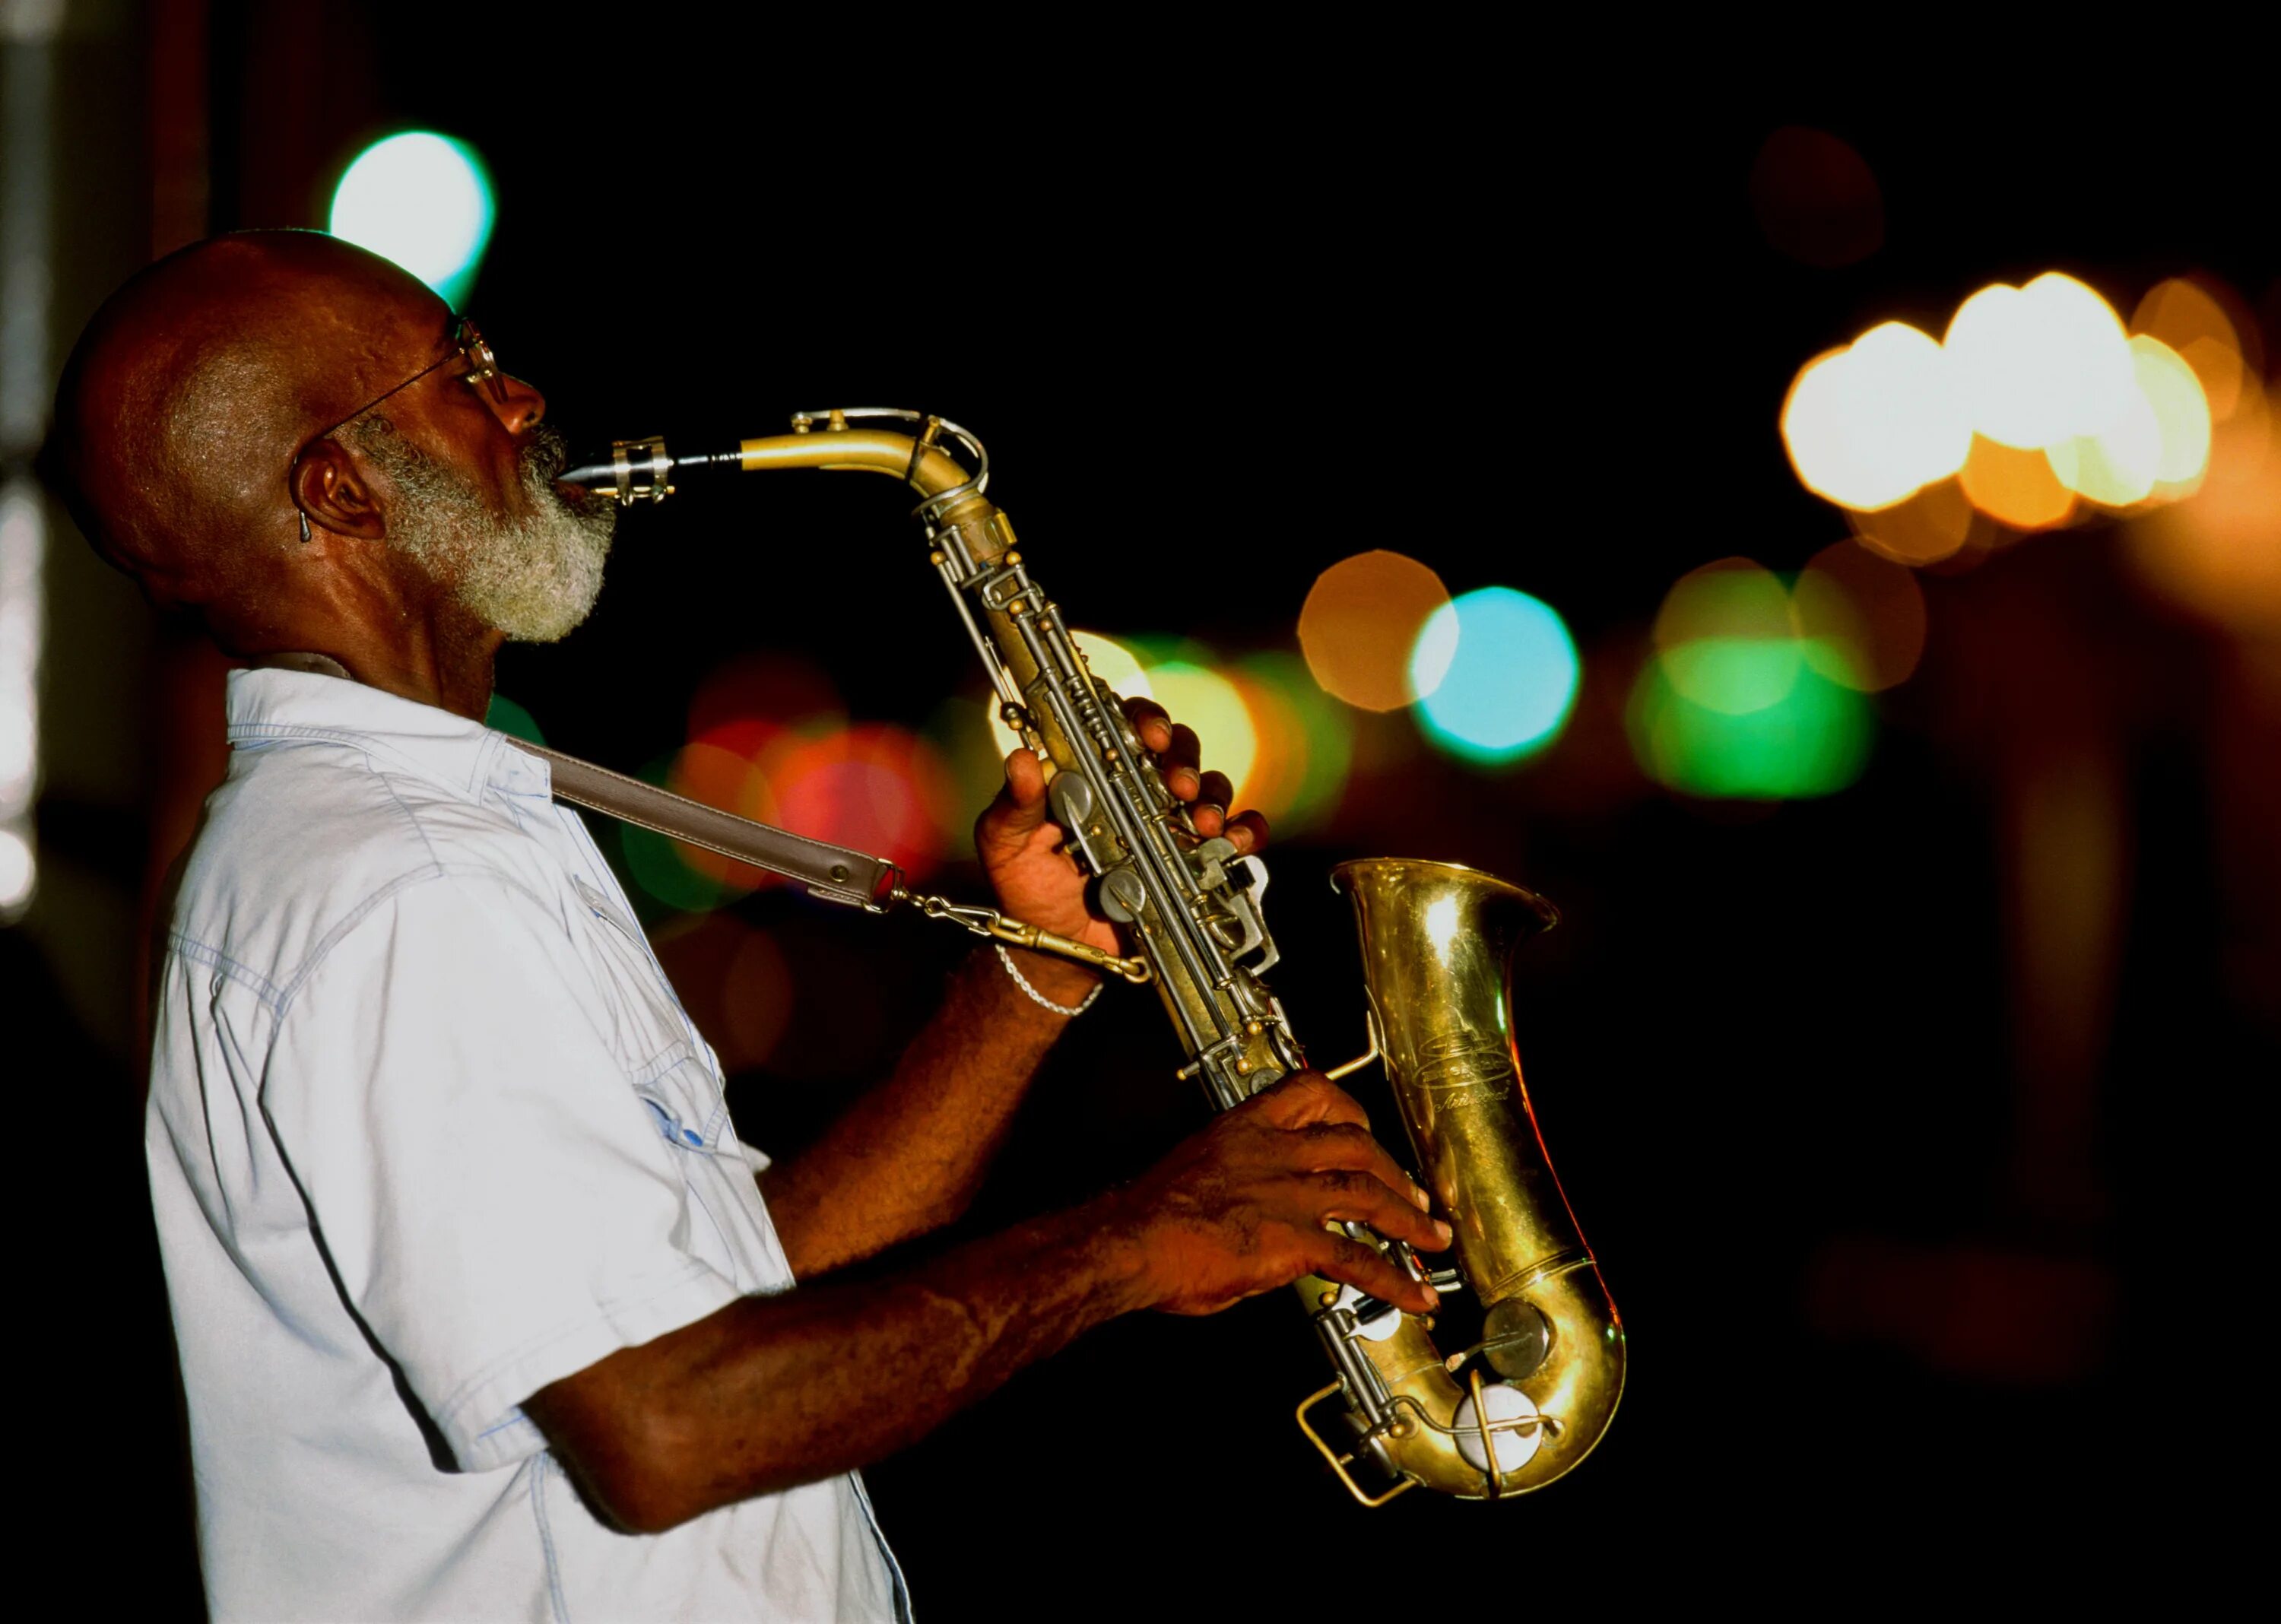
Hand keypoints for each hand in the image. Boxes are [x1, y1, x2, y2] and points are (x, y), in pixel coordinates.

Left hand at [974, 695, 1272, 963]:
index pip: (1124, 727)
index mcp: (1093, 773)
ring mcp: (1169, 824)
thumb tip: (1021, 760)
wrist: (1058, 950)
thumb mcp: (1008, 845)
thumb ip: (1015, 805)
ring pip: (1209, 787)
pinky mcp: (1194, 860)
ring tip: (1203, 824)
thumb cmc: (1028, 889)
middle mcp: (1136, 789)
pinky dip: (1247, 831)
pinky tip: (1238, 842)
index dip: (1143, 719)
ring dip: (1213, 796)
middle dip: (1184, 758)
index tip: (1149, 735)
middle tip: (1178, 785)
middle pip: (1176, 749)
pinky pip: (1234, 835)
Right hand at [1107, 1072, 1450, 1316]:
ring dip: (1407, 1217)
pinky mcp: (1293, 1239)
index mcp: (1244, 1128)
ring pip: (1367, 1192)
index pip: (1308, 1092)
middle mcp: (1273, 1152)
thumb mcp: (1196, 1172)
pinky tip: (1414, 1296)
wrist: (1127, 1241)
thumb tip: (1256, 1212)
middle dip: (1391, 1168)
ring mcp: (1288, 1193)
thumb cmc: (1144, 1215)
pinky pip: (1357, 1259)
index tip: (1363, 1124)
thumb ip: (1237, 1182)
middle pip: (1354, 1143)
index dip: (1346, 1107)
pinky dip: (1394, 1279)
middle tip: (1413, 1193)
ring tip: (1432, 1237)